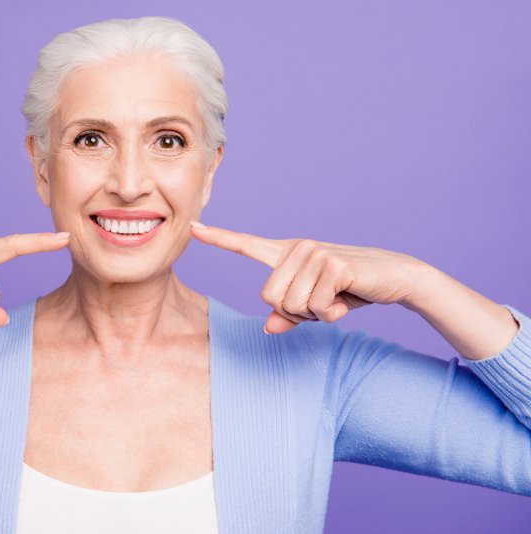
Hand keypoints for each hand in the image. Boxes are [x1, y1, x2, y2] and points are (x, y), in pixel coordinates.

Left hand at [190, 222, 428, 333]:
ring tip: (334, 298)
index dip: (218, 238)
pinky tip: (345, 298)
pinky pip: (315, 307)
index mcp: (287, 253)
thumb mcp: (315, 306)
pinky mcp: (333, 265)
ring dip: (315, 314)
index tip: (192, 227)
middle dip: (294, 312)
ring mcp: (314, 253)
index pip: (246, 244)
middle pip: (269, 298)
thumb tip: (269, 328)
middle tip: (321, 302)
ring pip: (291, 306)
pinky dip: (331, 314)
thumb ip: (289, 316)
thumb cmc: (348, 290)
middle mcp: (297, 248)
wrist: (394, 278)